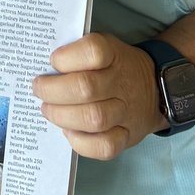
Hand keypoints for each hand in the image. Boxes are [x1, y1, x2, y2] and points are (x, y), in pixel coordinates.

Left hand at [32, 33, 162, 159]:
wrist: (155, 88)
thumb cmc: (114, 66)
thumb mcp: (102, 47)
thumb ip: (75, 52)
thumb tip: (41, 66)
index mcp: (114, 55)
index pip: (93, 51)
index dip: (67, 57)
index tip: (53, 61)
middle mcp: (122, 83)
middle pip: (85, 88)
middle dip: (52, 91)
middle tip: (39, 89)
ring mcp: (126, 112)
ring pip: (93, 119)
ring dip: (62, 116)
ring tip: (48, 109)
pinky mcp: (127, 137)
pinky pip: (105, 147)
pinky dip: (81, 142)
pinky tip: (69, 131)